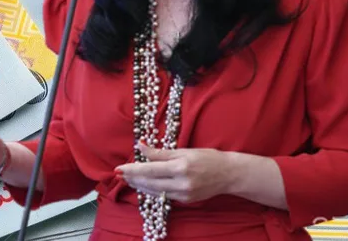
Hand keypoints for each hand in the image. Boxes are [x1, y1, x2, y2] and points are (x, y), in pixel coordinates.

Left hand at [115, 141, 234, 203]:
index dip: (132, 170)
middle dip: (133, 178)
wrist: (228, 174)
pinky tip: (145, 185)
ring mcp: (184, 194)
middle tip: (119, 174)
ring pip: (155, 191)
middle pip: (150, 182)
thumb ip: (160, 152)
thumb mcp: (183, 150)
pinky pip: (164, 196)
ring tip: (128, 179)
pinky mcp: (186, 200)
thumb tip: (140, 146)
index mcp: (180, 167)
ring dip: (140, 185)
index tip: (119, 168)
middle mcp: (182, 183)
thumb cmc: (207, 157)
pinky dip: (152, 190)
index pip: (150, 169)